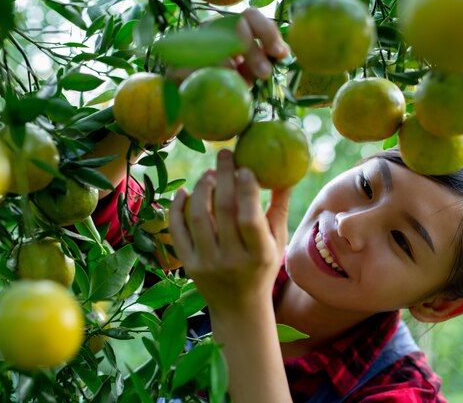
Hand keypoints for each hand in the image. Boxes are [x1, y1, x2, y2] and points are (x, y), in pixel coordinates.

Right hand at [166, 8, 289, 83]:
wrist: (191, 109)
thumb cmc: (227, 88)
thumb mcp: (249, 75)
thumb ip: (264, 63)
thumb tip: (285, 54)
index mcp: (232, 30)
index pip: (251, 17)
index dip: (269, 32)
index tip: (281, 54)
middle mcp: (211, 31)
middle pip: (236, 26)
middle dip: (254, 51)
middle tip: (265, 74)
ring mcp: (190, 47)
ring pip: (214, 46)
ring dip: (231, 64)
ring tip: (241, 84)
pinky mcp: (175, 68)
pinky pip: (193, 68)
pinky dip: (208, 76)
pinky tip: (216, 85)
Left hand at [169, 149, 290, 311]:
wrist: (239, 308)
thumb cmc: (262, 268)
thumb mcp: (276, 242)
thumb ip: (279, 208)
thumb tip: (285, 174)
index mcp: (259, 255)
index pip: (249, 218)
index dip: (246, 190)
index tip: (245, 167)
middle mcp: (231, 260)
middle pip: (223, 211)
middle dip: (223, 177)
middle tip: (225, 154)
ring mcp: (207, 263)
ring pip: (198, 218)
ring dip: (202, 190)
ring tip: (209, 174)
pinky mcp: (188, 265)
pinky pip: (178, 232)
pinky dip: (177, 209)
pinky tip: (184, 191)